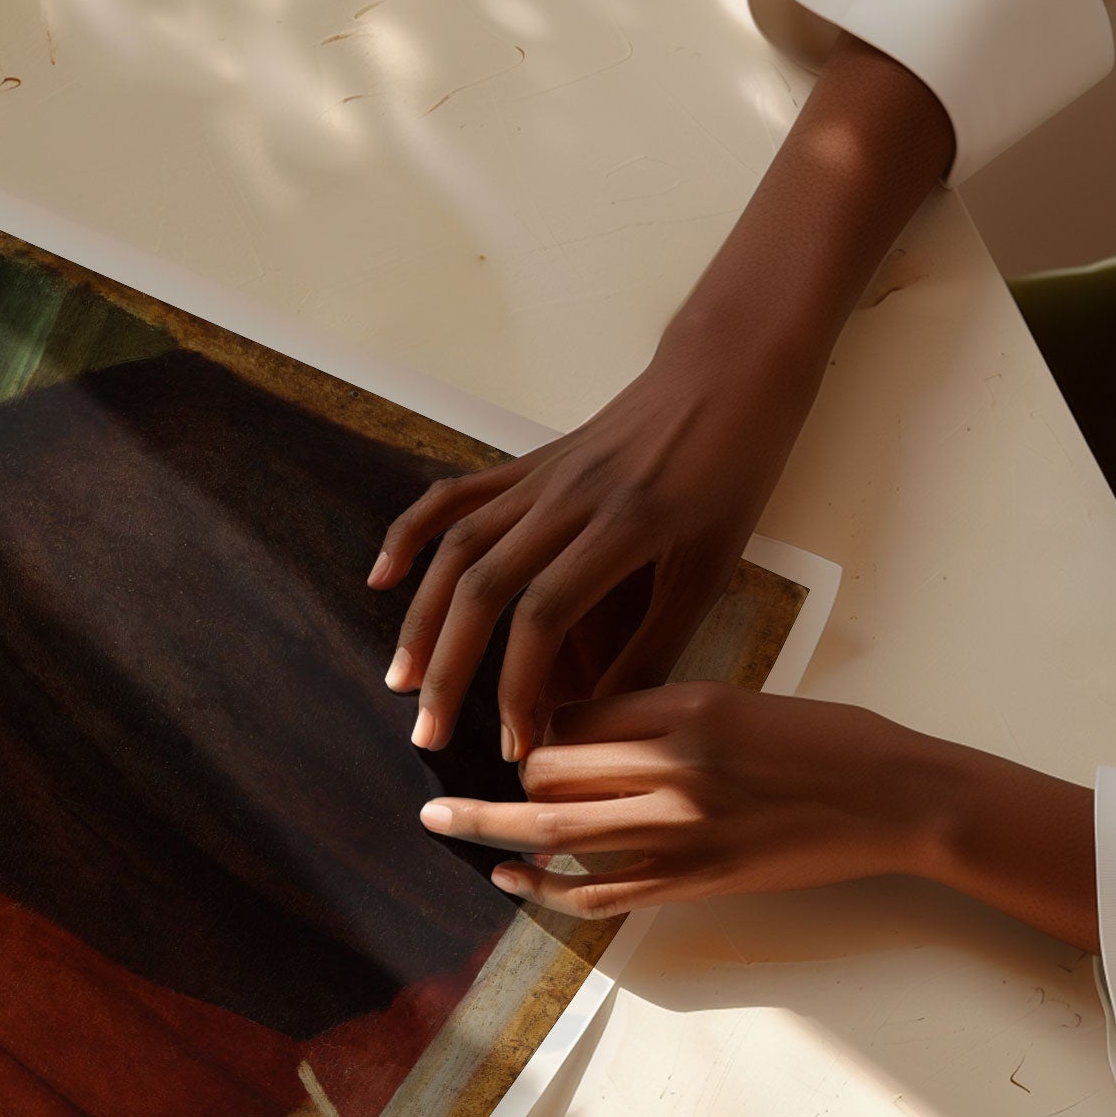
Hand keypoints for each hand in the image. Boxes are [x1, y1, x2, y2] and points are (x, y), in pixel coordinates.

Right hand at [371, 32, 953, 760]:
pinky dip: (411, 536)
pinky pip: (454, 499)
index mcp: (624, 526)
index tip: (518, 745)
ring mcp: (539, 478)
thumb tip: (610, 718)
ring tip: (402, 681)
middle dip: (450, 669)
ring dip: (421, 620)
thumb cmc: (733, 471)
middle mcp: (569, 499)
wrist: (728, 371)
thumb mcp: (712, 565)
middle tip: (429, 735)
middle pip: (483, 588)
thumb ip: (659, 641)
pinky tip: (382, 578)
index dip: (521, 686)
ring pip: (457, 549)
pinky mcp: (525, 465)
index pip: (545, 615)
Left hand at [418, 684, 1097, 952]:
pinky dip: (545, 885)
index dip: (537, 721)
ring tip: (441, 821)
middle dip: (506, 775)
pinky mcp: (697, 880)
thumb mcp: (740, 698)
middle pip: (552, 768)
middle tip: (461, 777)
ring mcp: (683, 830)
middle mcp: (676, 766)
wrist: (900, 799)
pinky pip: (600, 890)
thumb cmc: (830, 740)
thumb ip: (662, 711)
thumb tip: (580, 726)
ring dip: (491, 827)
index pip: (575, 710)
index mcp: (688, 706)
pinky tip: (511, 876)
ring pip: (558, 830)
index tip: (516, 728)